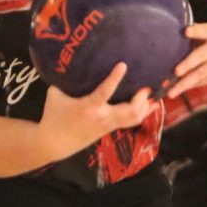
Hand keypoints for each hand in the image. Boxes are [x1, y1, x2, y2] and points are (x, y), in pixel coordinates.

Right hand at [39, 62, 156, 160]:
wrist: (55, 143)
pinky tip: (148, 105)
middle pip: (130, 112)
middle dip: (140, 99)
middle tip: (146, 86)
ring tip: (152, 95)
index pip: (104, 92)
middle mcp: (102, 117)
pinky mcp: (109, 129)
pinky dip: (140, 113)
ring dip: (145, 108)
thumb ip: (66, 81)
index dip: (114, 78)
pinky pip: (130, 121)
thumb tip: (71, 62)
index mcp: (88, 107)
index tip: (123, 65)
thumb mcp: (55, 94)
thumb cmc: (53, 116)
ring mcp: (108, 124)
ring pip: (134, 119)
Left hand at [167, 23, 206, 97]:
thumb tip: (168, 36)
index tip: (186, 31)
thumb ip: (194, 33)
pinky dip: (185, 87)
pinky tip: (172, 92)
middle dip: (188, 63)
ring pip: (199, 74)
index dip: (196, 31)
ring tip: (170, 92)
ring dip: (184, 83)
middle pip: (201, 56)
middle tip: (176, 71)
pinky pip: (198, 82)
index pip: (204, 30)